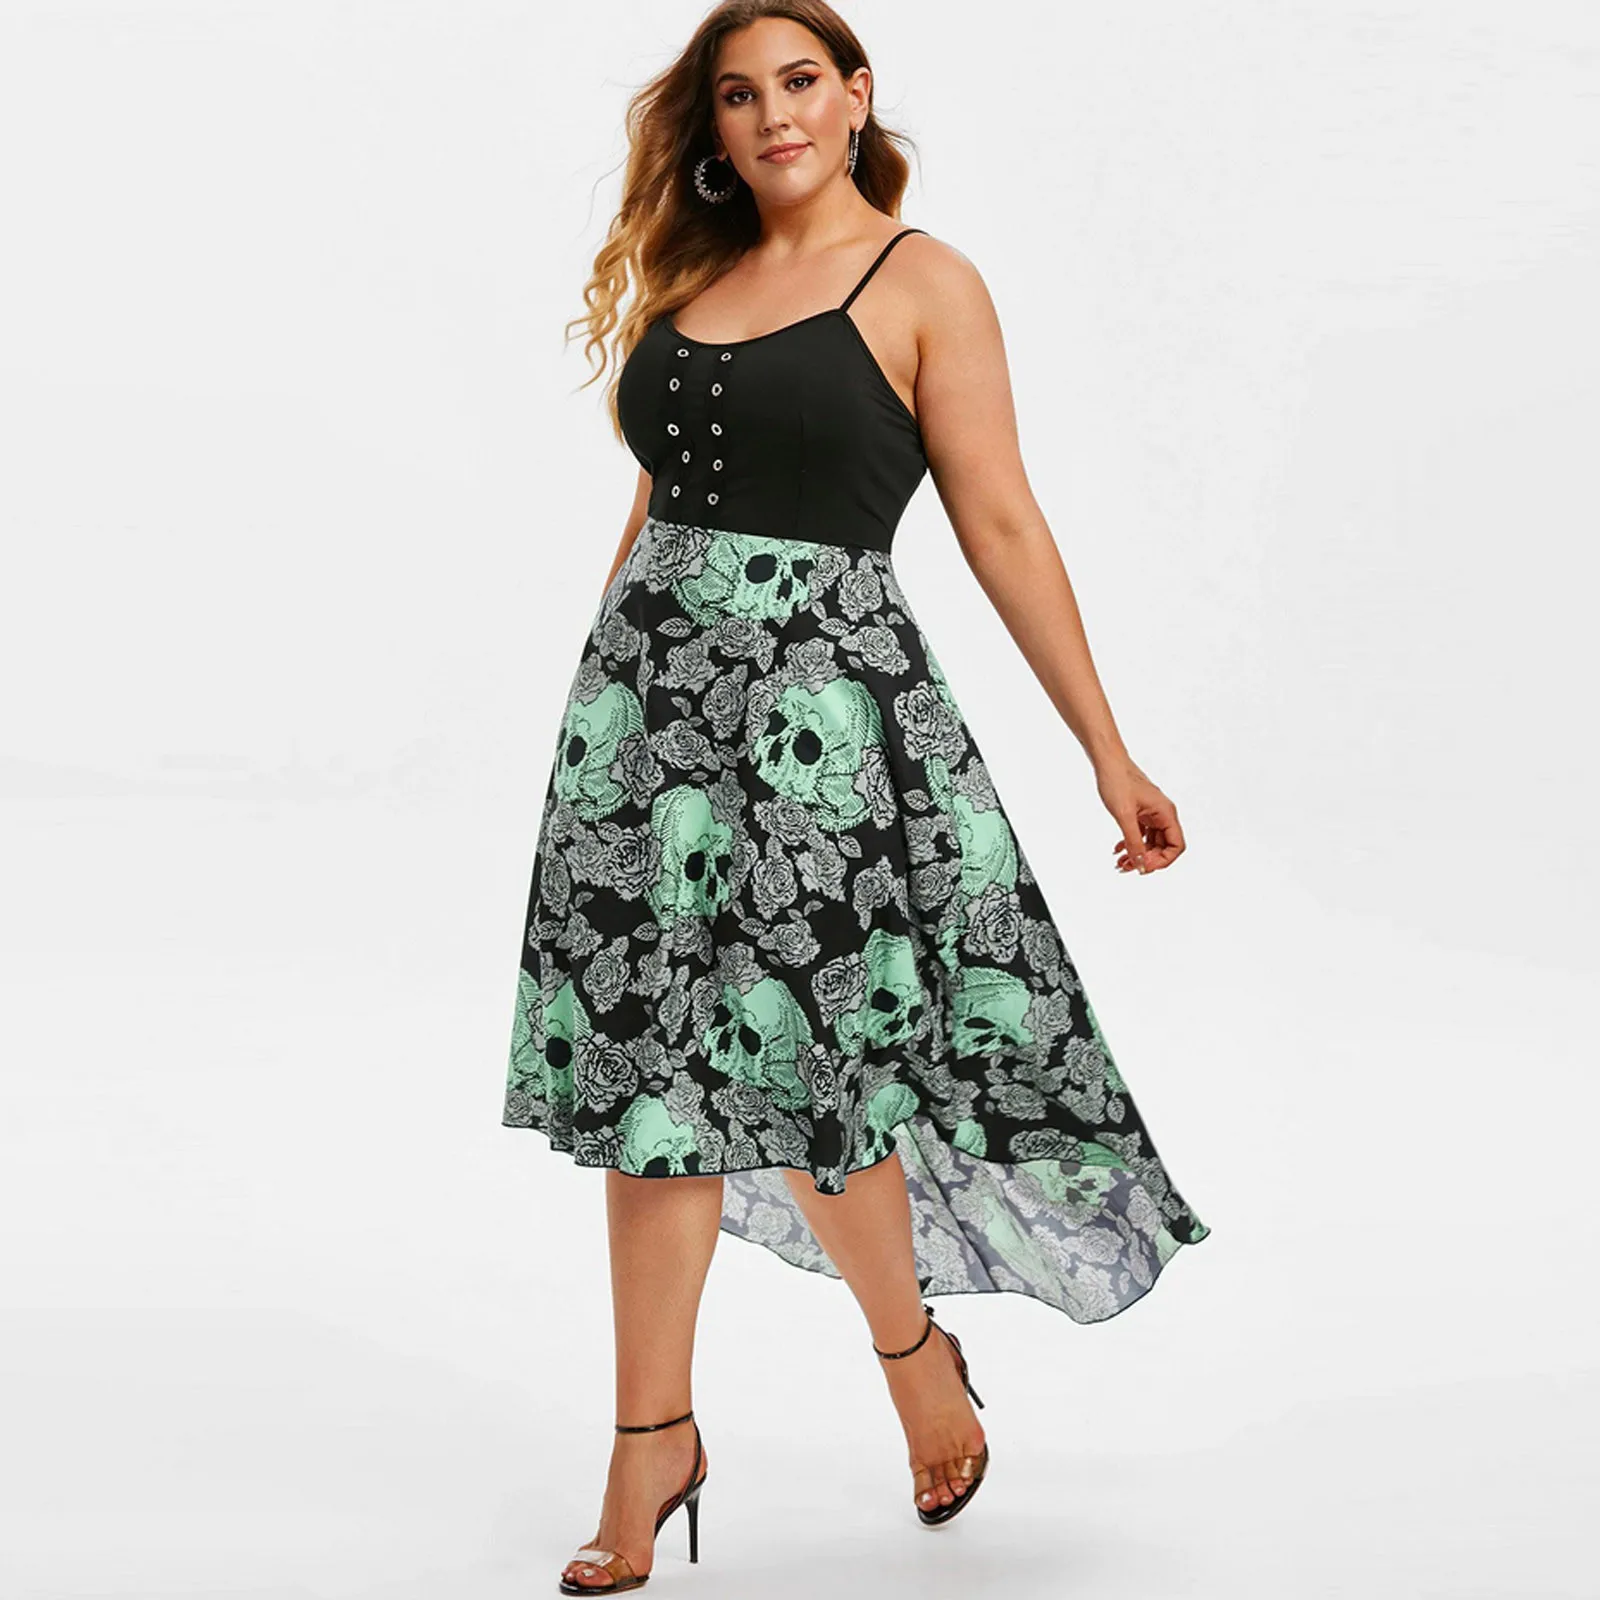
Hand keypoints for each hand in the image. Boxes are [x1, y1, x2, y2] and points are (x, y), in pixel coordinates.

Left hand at [1095, 757, 1185, 874]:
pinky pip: (1141, 835)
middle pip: (1164, 847)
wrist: (1107, 762)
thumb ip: (1133, 841)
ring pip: (1151, 842)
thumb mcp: (1124, 815)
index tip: (1143, 866)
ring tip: (1121, 863)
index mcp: (1166, 813)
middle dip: (1147, 860)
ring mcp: (1151, 814)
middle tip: (1128, 867)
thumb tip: (1140, 864)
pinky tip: (1118, 850)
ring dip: (1138, 855)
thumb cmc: (1118, 781)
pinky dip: (1131, 844)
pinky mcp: (1140, 813)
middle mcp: (1162, 814)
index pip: (1176, 846)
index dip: (1163, 860)